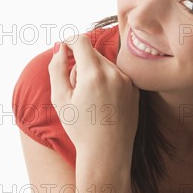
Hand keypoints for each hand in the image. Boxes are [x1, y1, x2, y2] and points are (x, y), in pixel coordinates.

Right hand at [48, 34, 139, 163]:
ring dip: (95, 72)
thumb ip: (57, 68)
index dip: (69, 42)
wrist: (107, 152)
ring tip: (90, 98)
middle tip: (74, 86)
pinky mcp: (135, 90)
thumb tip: (61, 47)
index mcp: (94, 73)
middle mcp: (115, 73)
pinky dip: (108, 82)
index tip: (64, 51)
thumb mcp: (60, 98)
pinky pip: (118, 76)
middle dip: (81, 62)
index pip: (81, 40)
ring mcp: (128, 82)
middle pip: (93, 53)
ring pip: (106, 64)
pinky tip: (103, 103)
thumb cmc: (80, 128)